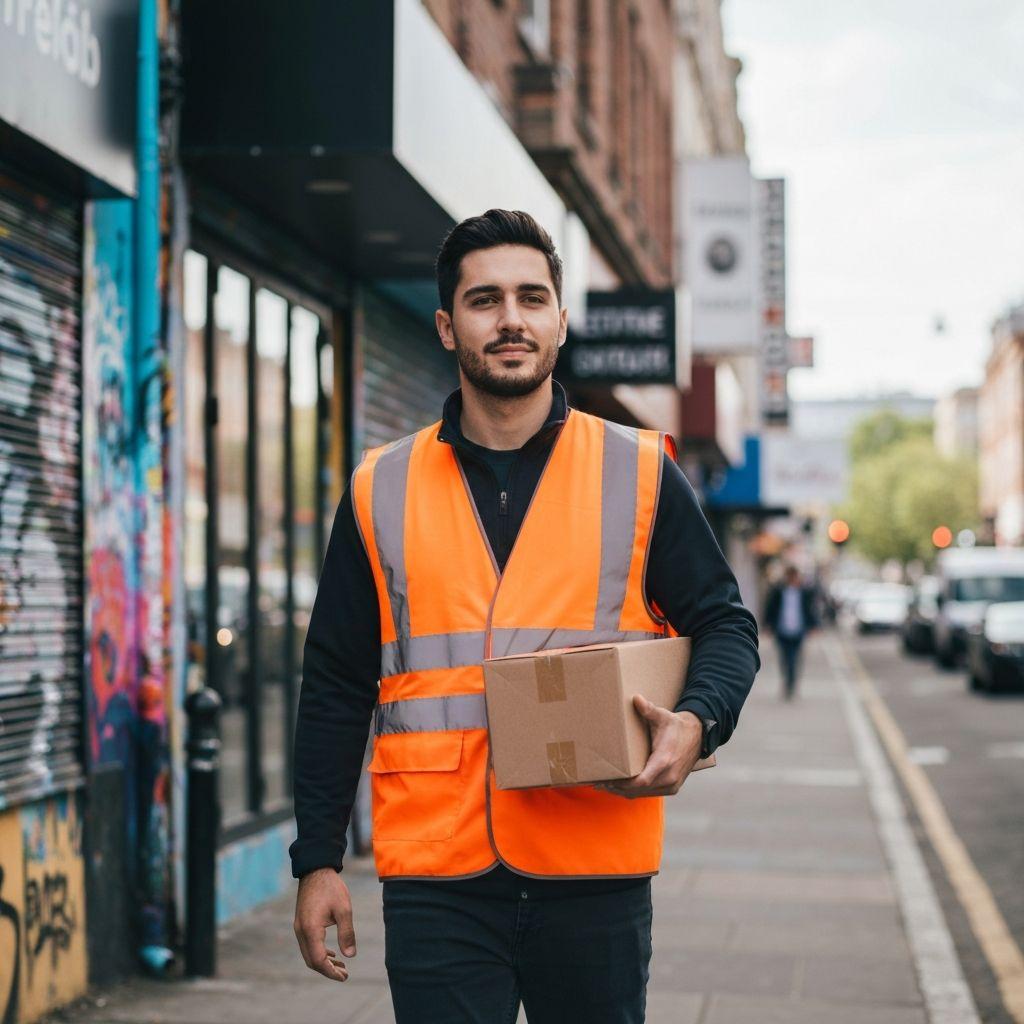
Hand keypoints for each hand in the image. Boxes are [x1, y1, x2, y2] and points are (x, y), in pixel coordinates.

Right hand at [293, 868, 355, 982]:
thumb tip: (350, 956)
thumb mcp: (344, 909)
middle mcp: (301, 931)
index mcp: (311, 929)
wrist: (315, 869)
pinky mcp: (301, 923)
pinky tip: (332, 953)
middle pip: (312, 961)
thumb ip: (347, 933)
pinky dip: (319, 952)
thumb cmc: (331, 887)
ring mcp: (299, 927)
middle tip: (345, 974)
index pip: (319, 960)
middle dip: (327, 970)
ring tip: (341, 966)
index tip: (345, 977)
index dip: (331, 971)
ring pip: (309, 954)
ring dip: (324, 962)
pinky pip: (308, 944)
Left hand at [599, 699, 702, 798]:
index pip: (641, 781)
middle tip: (598, 782)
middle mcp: (669, 777)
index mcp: (664, 761)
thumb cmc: (677, 726)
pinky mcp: (672, 787)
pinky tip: (622, 786)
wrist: (698, 736)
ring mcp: (672, 784)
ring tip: (606, 784)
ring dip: (624, 791)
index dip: (622, 784)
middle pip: (638, 790)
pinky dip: (635, 791)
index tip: (606, 779)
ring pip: (643, 794)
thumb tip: (636, 698)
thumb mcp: (663, 716)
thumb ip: (648, 709)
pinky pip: (650, 793)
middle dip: (617, 788)